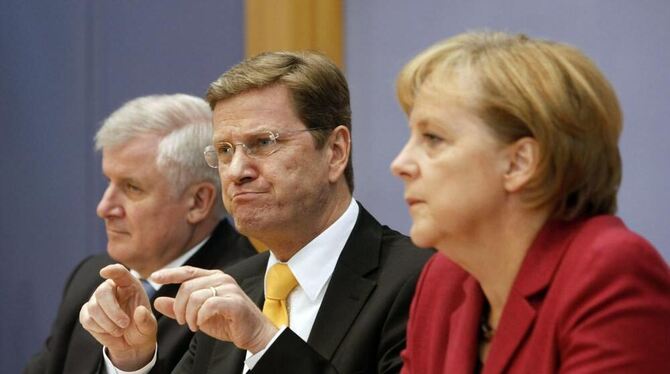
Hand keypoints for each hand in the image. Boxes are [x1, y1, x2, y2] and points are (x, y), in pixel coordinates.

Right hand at [79, 264, 156, 370]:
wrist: (130, 344)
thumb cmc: (141, 329)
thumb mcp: (149, 327)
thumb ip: (146, 320)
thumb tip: (140, 311)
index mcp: (129, 285)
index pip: (120, 273)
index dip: (112, 270)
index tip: (104, 272)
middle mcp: (111, 289)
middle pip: (102, 292)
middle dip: (112, 311)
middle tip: (124, 324)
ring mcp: (97, 300)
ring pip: (94, 307)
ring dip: (107, 323)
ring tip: (120, 331)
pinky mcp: (87, 313)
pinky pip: (87, 319)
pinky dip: (99, 328)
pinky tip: (109, 332)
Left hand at [151, 266, 276, 352]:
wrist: (253, 332)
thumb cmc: (227, 322)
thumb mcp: (198, 314)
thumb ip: (179, 307)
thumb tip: (158, 301)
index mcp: (213, 277)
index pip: (187, 271)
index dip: (169, 273)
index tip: (153, 277)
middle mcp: (221, 279)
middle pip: (187, 287)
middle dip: (179, 307)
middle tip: (182, 322)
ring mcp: (229, 288)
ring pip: (196, 297)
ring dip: (189, 315)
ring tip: (193, 326)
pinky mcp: (234, 301)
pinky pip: (208, 305)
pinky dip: (200, 317)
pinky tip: (201, 324)